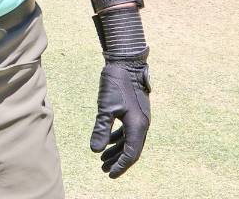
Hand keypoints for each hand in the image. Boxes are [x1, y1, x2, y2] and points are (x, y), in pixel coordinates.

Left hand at [90, 57, 149, 177]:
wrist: (126, 63)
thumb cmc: (115, 84)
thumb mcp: (105, 107)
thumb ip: (101, 129)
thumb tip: (95, 150)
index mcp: (138, 125)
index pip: (131, 153)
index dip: (120, 165)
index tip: (109, 174)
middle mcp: (142, 124)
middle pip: (131, 149)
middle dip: (117, 160)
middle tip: (103, 169)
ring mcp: (140, 117)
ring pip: (129, 140)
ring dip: (117, 150)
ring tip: (103, 158)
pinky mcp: (135, 111)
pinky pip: (128, 131)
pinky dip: (118, 138)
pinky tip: (108, 142)